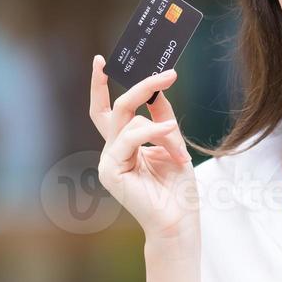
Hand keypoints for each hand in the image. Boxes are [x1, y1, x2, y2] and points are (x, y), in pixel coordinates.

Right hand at [88, 56, 198, 247]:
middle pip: (115, 108)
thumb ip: (162, 118)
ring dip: (161, 125)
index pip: (107, 110)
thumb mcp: (174, 144)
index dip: (101, 85)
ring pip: (127, 120)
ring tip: (179, 145)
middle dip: (138, 87)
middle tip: (165, 73)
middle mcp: (112, 151)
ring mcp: (109, 161)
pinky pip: (129, 138)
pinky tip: (170, 134)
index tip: (103, 60)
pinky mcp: (110, 171)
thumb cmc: (178, 189)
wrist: (178, 221)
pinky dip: (152, 132)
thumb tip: (156, 90)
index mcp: (124, 145)